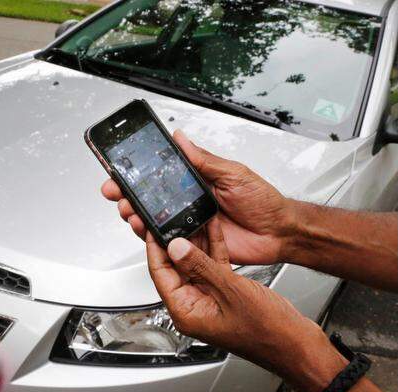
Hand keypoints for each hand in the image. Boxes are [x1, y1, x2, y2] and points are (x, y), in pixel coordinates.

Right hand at [101, 130, 295, 265]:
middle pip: (153, 200)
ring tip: (130, 212)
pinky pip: (172, 244)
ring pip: (157, 222)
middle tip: (117, 192)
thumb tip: (182, 139)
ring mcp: (193, 225)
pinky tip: (148, 234)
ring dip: (139, 217)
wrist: (279, 232)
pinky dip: (157, 241)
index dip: (141, 173)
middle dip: (130, 195)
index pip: (163, 175)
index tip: (122, 169)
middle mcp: (192, 203)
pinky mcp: (197, 246)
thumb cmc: (264, 202)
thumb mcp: (234, 174)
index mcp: (199, 182)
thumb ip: (205, 160)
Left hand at [147, 219, 343, 391]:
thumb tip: (176, 248)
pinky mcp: (228, 295)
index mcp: (188, 313)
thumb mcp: (231, 291)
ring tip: (192, 216)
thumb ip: (202, 267)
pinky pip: (214, 268)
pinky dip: (215, 250)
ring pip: (196, 265)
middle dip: (176, 241)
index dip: (156, 247)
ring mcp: (212, 301)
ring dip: (197, 242)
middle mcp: (196, 308)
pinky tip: (214, 229)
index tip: (153, 225)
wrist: (296, 343)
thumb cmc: (267, 331)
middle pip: (176, 268)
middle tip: (172, 215)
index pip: (160, 274)